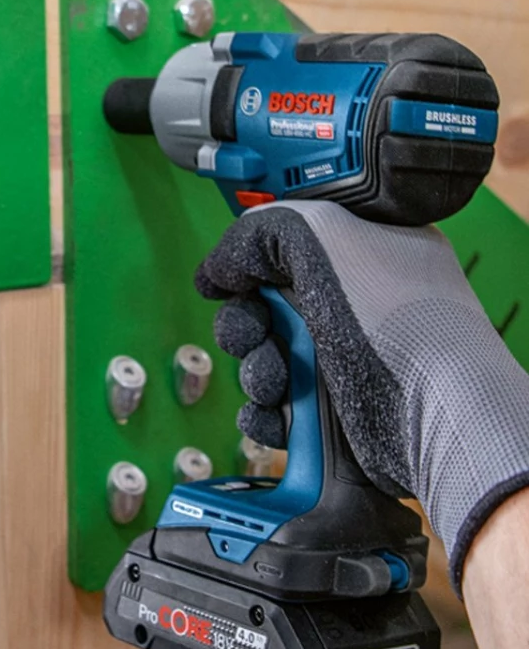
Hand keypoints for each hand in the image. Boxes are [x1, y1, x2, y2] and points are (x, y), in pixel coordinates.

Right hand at [196, 200, 528, 587]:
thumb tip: (216, 270)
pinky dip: (266, 413)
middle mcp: (357, 304)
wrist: (432, 415)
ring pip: (265, 358)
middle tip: (253, 334)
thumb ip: (255, 233)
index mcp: (365, 252)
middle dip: (245, 324)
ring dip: (255, 372)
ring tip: (275, 383)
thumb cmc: (392, 319)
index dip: (252, 263)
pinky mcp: (337, 411)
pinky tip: (277, 413)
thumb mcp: (319, 236)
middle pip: (265, 306)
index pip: (287, 246)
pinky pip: (277, 407)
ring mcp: (348, 359)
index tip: (235, 278)